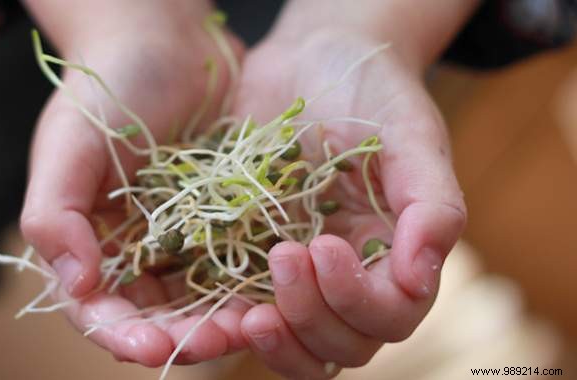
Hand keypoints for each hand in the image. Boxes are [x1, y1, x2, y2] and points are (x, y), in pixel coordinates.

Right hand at [20, 0, 250, 365]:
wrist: (167, 43)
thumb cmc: (107, 87)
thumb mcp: (68, 142)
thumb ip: (54, 214)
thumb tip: (77, 284)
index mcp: (87, 241)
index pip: (98, 309)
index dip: (121, 336)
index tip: (151, 348)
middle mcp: (135, 249)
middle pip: (155, 315)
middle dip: (182, 336)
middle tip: (218, 341)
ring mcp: (181, 238)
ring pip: (200, 299)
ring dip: (223, 320)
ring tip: (252, 326)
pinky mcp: (223, 221)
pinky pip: (236, 263)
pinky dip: (251, 284)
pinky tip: (274, 292)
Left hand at [233, 19, 466, 379]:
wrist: (307, 61)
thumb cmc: (368, 90)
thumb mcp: (408, 133)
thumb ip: (430, 202)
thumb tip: (422, 277)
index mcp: (396, 252)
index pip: (391, 315)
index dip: (358, 299)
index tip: (324, 244)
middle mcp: (352, 274)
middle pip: (344, 343)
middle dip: (313, 317)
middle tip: (284, 255)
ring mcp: (302, 273)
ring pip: (300, 345)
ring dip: (278, 341)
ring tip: (249, 312)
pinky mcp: (254, 260)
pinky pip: (246, 313)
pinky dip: (232, 327)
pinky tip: (214, 309)